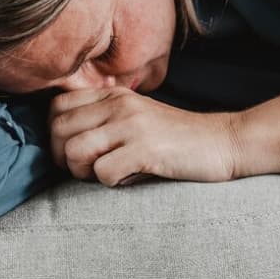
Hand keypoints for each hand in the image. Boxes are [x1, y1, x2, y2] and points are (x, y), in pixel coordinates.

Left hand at [48, 82, 244, 187]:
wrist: (224, 142)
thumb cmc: (177, 139)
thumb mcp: (137, 117)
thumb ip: (104, 120)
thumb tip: (62, 142)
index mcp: (114, 95)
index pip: (56, 107)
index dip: (56, 135)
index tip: (75, 152)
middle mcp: (119, 104)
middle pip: (58, 131)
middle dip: (64, 159)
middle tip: (89, 170)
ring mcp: (132, 125)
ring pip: (74, 151)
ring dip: (84, 173)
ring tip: (108, 174)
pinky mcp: (146, 148)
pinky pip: (102, 172)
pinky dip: (111, 183)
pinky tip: (130, 178)